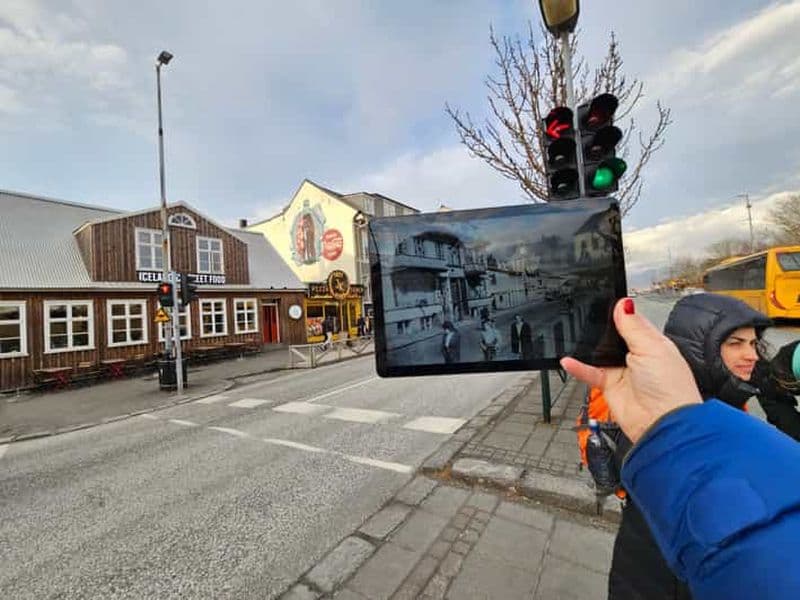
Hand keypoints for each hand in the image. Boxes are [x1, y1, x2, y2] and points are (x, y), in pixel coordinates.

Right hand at [560, 298, 701, 442]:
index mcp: (652, 342)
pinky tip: (568, 360)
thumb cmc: (670, 387)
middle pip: (612, 336)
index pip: (631, 321)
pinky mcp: (609, 385)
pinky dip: (578, 367)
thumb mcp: (652, 347)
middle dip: (600, 329)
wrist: (663, 422)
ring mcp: (622, 370)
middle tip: (585, 319)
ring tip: (573, 336)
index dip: (619, 313)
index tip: (603, 302)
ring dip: (587, 347)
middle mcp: (636, 355)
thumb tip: (623, 304)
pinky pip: (590, 372)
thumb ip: (634, 326)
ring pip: (598, 353)